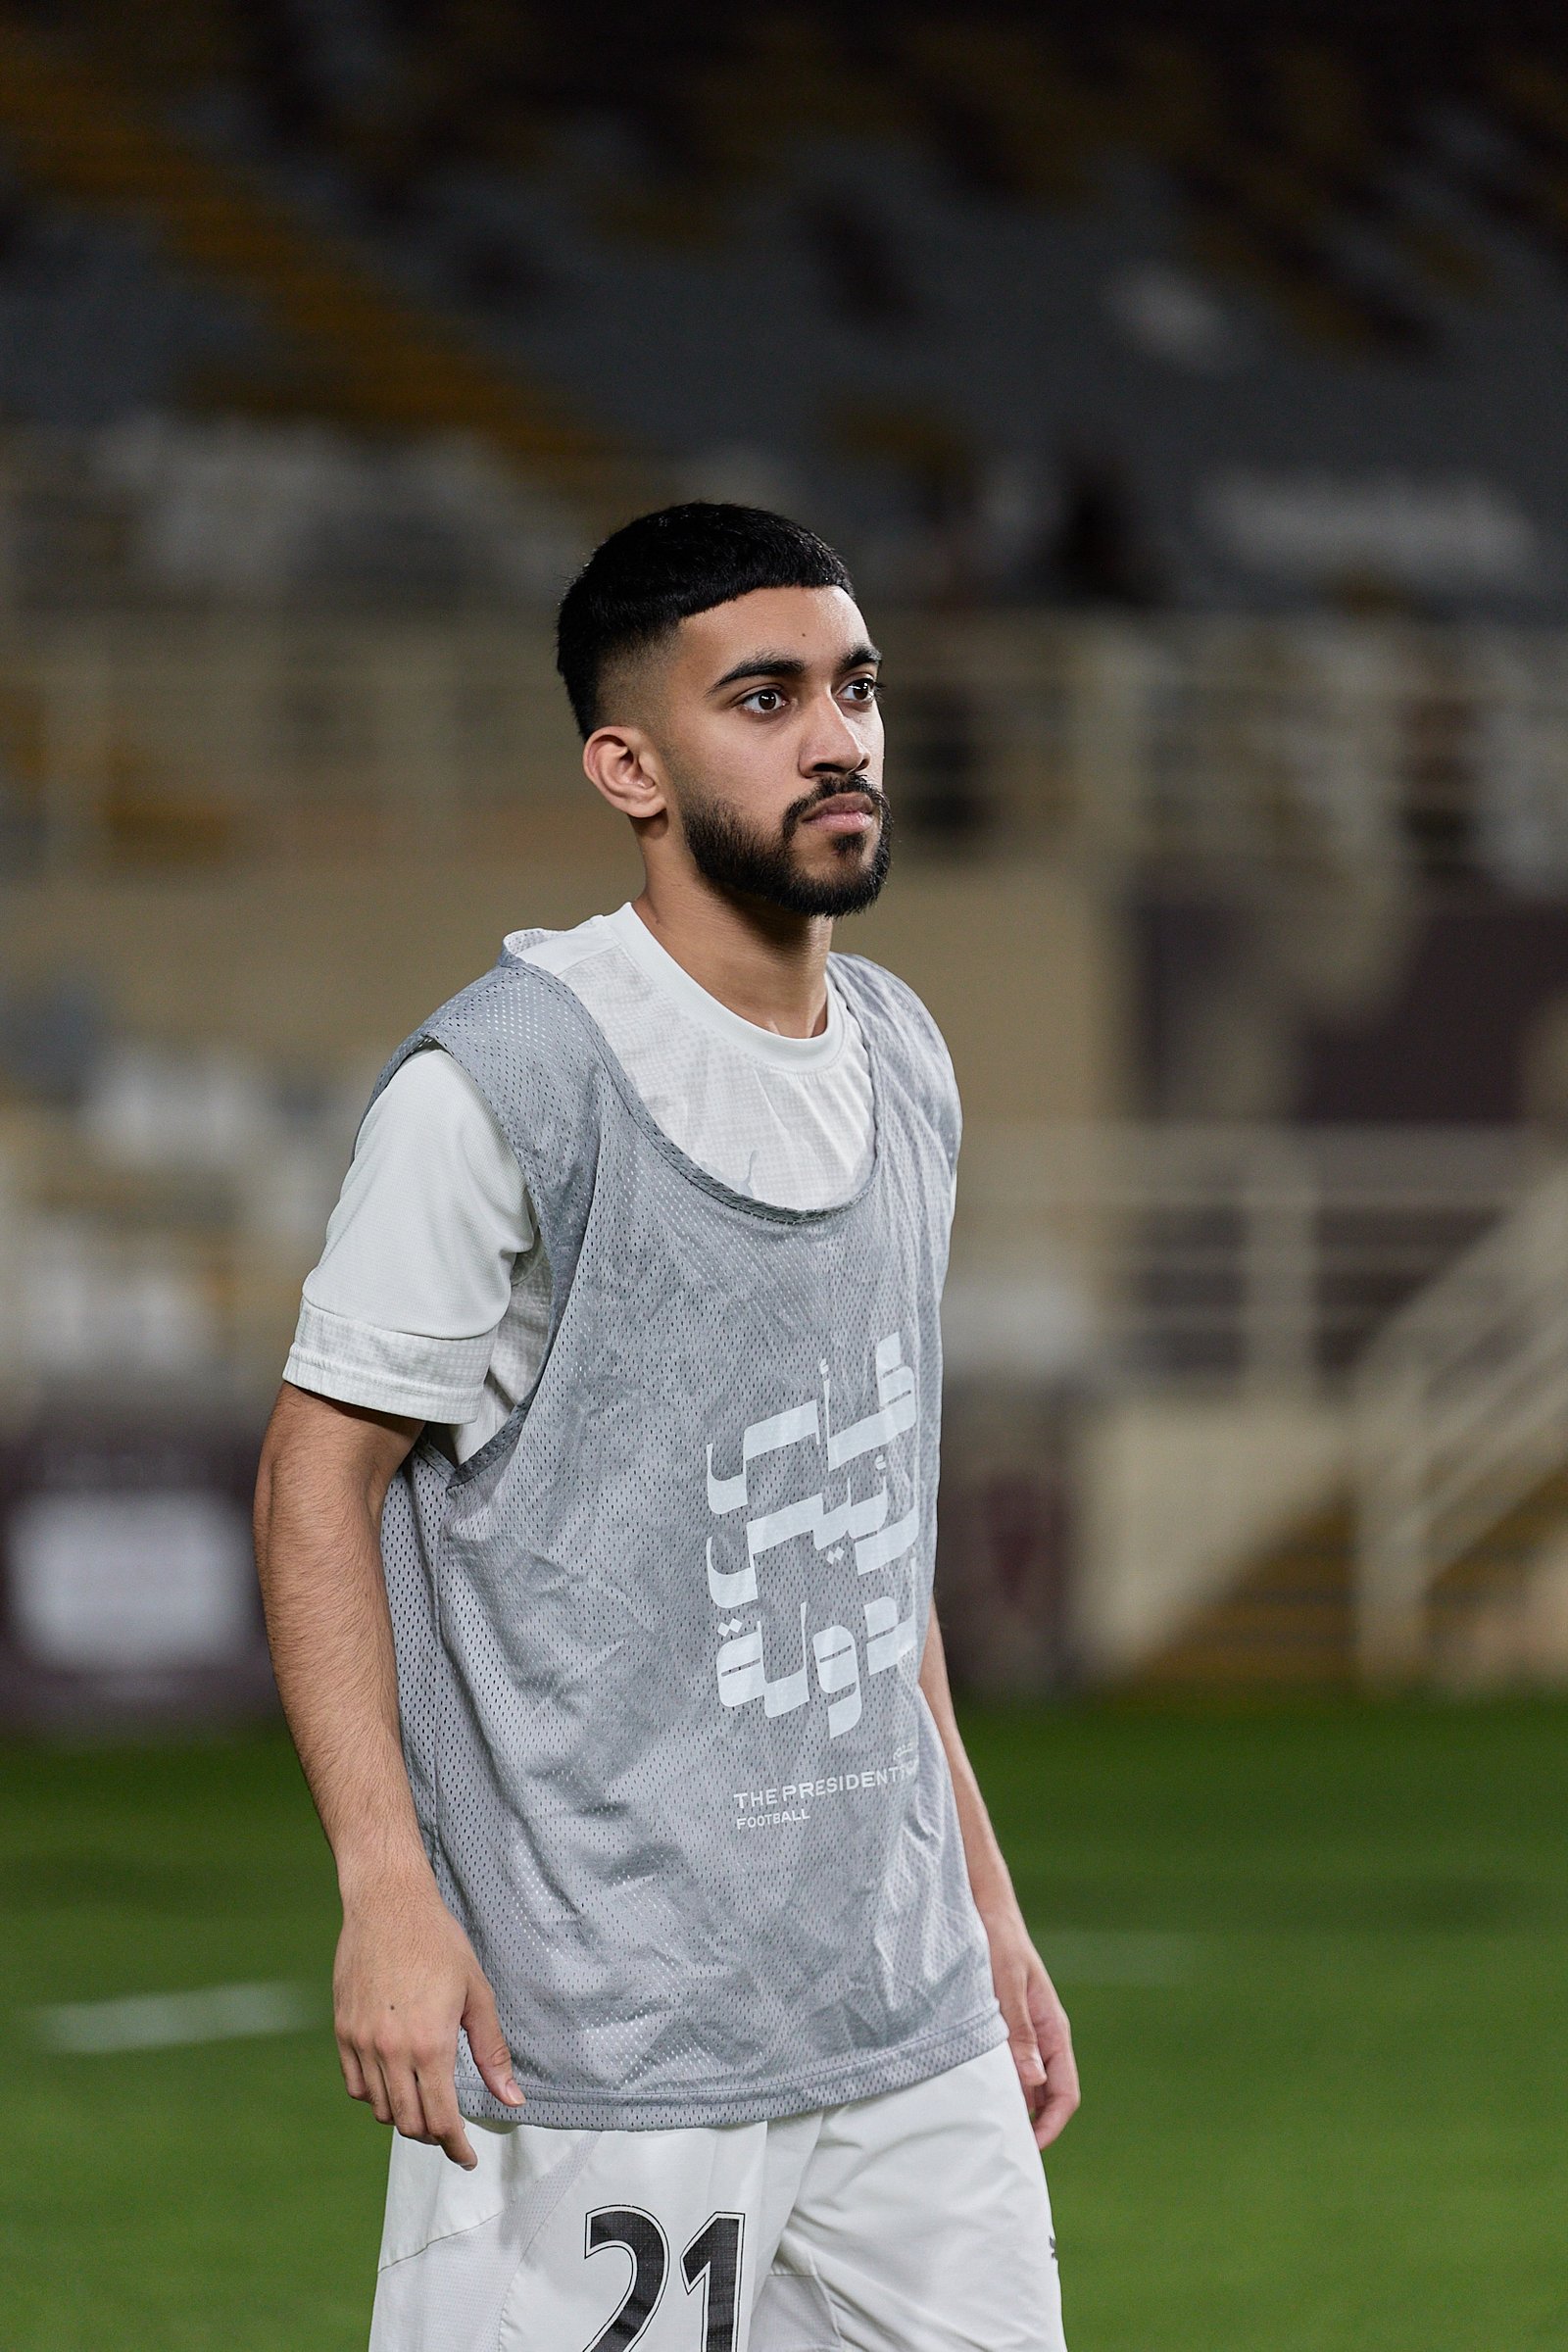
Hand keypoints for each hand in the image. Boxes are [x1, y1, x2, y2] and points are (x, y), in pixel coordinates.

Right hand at [333, 1869, 524, 2169]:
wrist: (388, 1905)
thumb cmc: (438, 1943)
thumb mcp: (477, 1993)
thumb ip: (492, 2052)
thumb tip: (512, 2100)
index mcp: (431, 2045)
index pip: (441, 2120)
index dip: (456, 2146)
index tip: (467, 2156)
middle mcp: (392, 2052)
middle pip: (410, 2123)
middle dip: (433, 2135)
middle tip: (450, 2129)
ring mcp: (362, 2044)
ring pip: (381, 2109)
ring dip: (405, 2117)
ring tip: (424, 2103)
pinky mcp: (343, 2032)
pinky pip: (355, 2086)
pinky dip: (375, 2096)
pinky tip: (393, 2083)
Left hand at [981, 1902, 1079, 2149]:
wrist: (985, 1909)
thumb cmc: (998, 1941)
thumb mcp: (1006, 1984)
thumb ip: (1018, 2031)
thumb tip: (1031, 2082)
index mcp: (1053, 2030)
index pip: (1065, 2093)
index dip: (1051, 2125)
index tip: (1029, 2148)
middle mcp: (1043, 2036)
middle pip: (1047, 2096)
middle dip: (1031, 2125)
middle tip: (998, 2147)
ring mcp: (1025, 2032)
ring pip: (1027, 2083)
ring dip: (1013, 2105)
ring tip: (983, 2126)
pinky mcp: (1005, 2026)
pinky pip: (1009, 2065)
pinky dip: (999, 2083)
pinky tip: (975, 2091)